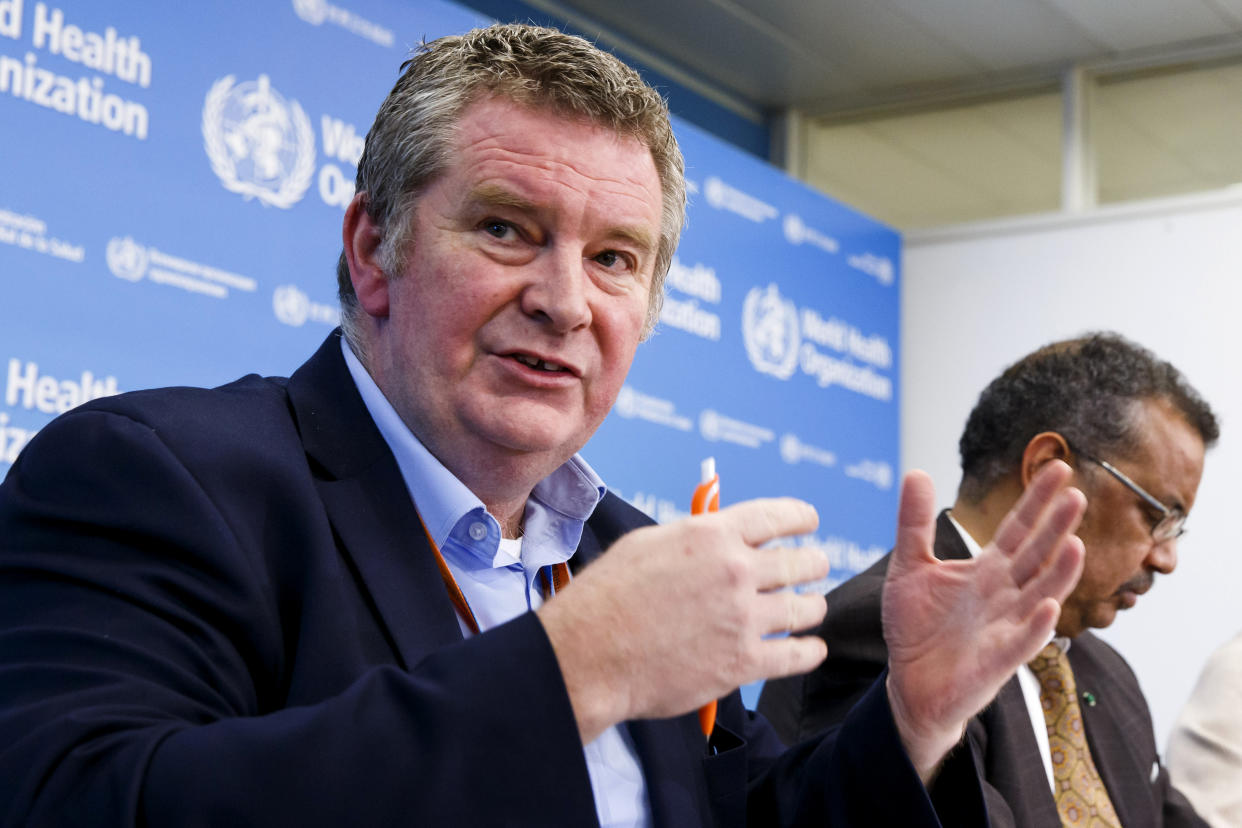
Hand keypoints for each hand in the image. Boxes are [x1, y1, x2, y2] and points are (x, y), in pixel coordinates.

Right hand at [538, 498, 829, 742]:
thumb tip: (720, 537)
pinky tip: (810, 649)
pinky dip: (809, 652)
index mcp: (712, 535)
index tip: (810, 523)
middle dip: (812, 564)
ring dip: (811, 608)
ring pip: (806, 609)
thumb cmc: (607, 597)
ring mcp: (743, 619)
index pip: (779, 516)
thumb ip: (694, 537)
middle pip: (802, 562)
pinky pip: (797, 656)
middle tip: (812, 569)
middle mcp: (735, 571)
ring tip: (808, 610)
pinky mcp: (743, 663)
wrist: (589, 655)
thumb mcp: (648, 543)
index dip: (802, 519)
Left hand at [881, 461, 1085, 781]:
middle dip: (1056, 527)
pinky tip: (1049, 608)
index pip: (1019, 529)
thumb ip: (913, 523)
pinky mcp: (998, 661)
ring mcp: (1007, 627)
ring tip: (1077, 544)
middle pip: (1037, 555)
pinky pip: (1022, 642)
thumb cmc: (917, 627)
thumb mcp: (908, 568)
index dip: (1037, 500)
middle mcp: (1006, 595)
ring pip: (1042, 596)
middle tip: (1077, 494)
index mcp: (988, 570)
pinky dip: (1036, 627)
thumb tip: (916, 471)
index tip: (1060, 467)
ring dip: (1060, 574)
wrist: (910, 683)